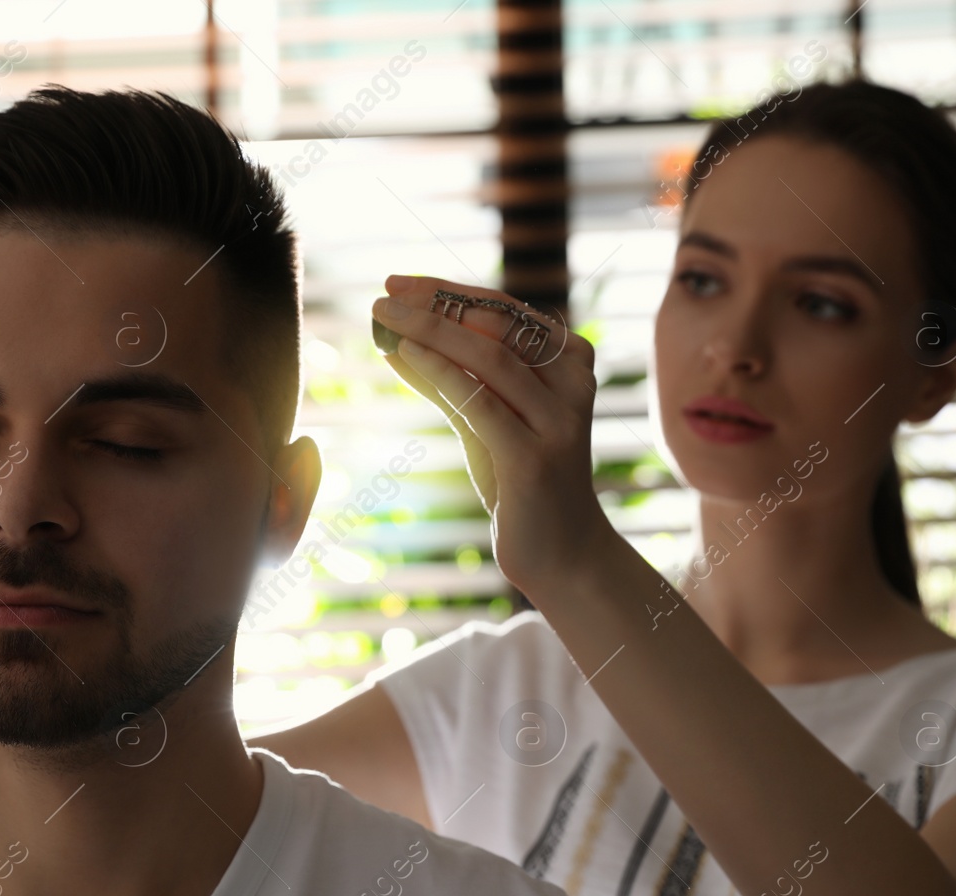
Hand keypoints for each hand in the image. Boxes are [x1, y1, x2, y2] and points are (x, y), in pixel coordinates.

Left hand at [371, 275, 610, 595]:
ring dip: (429, 329)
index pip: (503, 309)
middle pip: (496, 325)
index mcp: (569, 361)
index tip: (398, 282)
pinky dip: (441, 371)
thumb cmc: (520, 482)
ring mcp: (558, 420)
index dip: (448, 291)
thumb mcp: (483, 422)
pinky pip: (482, 402)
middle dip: (434, 303)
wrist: (561, 552)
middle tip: (384, 293)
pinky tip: (406, 353)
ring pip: (490, 357)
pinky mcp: (535, 458)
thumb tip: (394, 342)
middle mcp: (572, 382)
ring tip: (383, 316)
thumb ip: (448, 382)